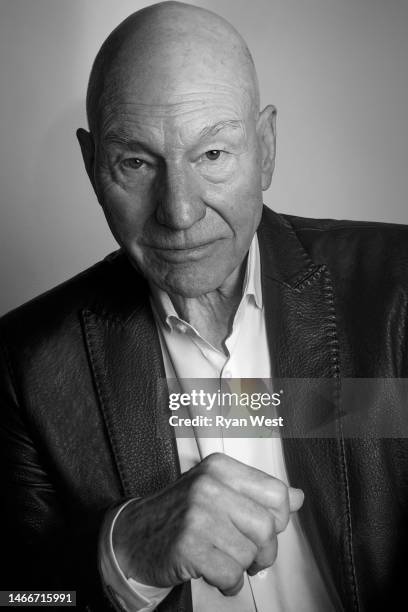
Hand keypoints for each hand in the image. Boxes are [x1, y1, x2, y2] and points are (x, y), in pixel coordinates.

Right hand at [112, 453, 303, 595]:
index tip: (265, 529)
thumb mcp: (217, 491)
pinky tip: (213, 572)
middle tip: (250, 556)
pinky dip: (228, 582)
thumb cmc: (179, 514)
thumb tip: (297, 497)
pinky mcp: (187, 545)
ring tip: (222, 559)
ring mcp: (197, 514)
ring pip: (249, 553)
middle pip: (267, 527)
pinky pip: (230, 574)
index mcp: (220, 467)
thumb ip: (256, 493)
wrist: (133, 536)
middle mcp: (209, 485)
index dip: (279, 520)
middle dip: (265, 552)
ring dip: (241, 567)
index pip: (277, 494)